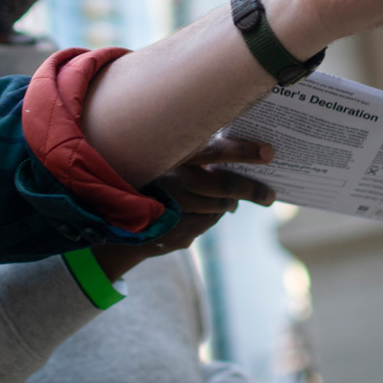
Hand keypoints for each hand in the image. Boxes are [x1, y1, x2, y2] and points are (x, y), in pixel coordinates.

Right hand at [90, 136, 275, 279]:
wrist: (112, 214)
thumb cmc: (148, 174)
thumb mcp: (165, 155)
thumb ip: (195, 152)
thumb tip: (235, 155)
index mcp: (173, 156)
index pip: (215, 150)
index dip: (244, 151)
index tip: (269, 153)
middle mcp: (173, 181)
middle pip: (225, 187)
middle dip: (252, 190)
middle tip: (270, 196)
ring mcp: (174, 209)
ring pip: (219, 207)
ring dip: (229, 203)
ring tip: (234, 200)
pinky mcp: (175, 231)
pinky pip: (207, 222)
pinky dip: (212, 215)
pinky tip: (209, 210)